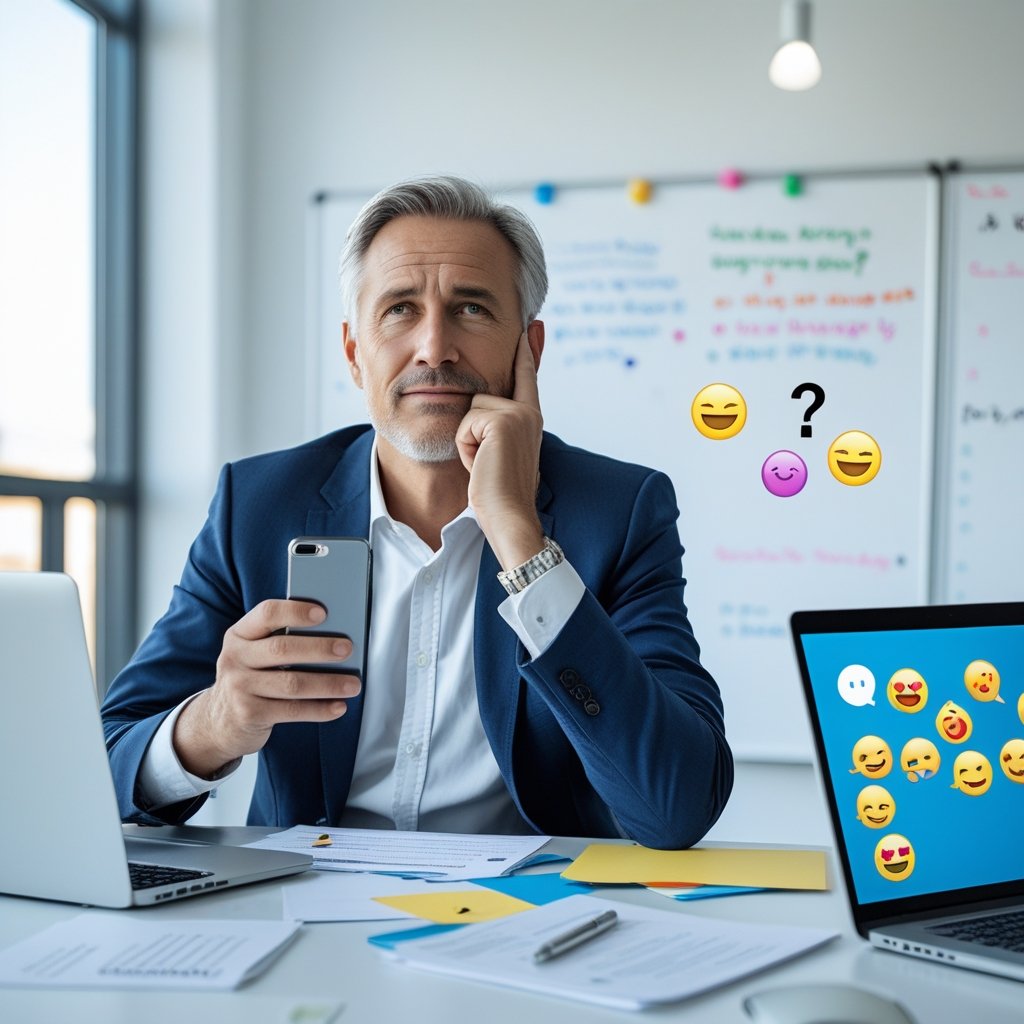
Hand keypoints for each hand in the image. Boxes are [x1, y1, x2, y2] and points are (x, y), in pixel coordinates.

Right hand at [174, 599, 361, 777]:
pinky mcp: (249, 714)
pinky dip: (319, 709)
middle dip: (319, 648)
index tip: (323, 613)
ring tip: (353, 684)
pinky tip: (338, 706)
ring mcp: (239, 688)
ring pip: (291, 683)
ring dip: (328, 683)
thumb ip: (280, 640)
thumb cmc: (251, 678)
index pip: (266, 614)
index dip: (295, 612)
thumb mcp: (253, 654)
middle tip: (347, 649)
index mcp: (239, 634)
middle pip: (282, 649)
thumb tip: (334, 634)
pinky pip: (292, 710)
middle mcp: (235, 658)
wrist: (219, 722)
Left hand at [456, 332, 545, 568]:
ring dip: (467, 440)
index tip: (531, 325)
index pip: (526, 376)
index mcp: (531, 418)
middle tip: (488, 464)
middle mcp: (529, 412)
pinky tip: (481, 466)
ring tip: (484, 465)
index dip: (527, 351)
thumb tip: (482, 412)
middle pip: (480, 396)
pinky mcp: (502, 421)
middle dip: (471, 431)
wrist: (510, 517)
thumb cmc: (500, 495)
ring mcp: (518, 414)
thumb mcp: (500, 456)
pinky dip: (465, 448)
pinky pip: (465, 423)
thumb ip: (498, 430)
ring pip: (469, 409)